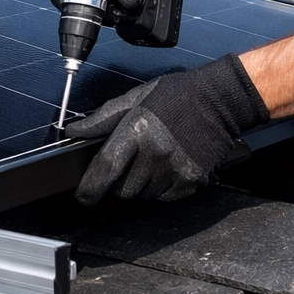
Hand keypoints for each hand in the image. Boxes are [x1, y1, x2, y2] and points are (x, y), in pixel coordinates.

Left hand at [66, 53, 268, 203]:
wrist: (219, 101)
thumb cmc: (177, 96)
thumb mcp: (136, 98)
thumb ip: (103, 118)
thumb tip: (75, 131)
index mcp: (139, 128)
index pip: (106, 167)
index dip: (90, 187)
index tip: (83, 195)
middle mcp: (157, 152)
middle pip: (123, 190)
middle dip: (118, 184)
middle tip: (127, 166)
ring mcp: (176, 168)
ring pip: (144, 196)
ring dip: (141, 185)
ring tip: (151, 160)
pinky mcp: (192, 180)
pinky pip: (165, 197)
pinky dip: (161, 188)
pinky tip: (167, 166)